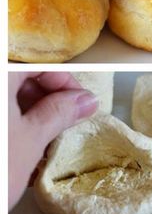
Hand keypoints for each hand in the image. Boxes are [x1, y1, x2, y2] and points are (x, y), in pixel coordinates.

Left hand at [8, 71, 97, 208]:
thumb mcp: (30, 140)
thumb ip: (59, 113)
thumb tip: (82, 101)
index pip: (38, 63)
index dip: (65, 82)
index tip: (80, 104)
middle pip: (19, 78)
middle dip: (45, 99)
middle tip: (65, 124)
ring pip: (6, 99)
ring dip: (27, 115)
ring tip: (42, 143)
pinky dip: (9, 128)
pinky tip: (19, 150)